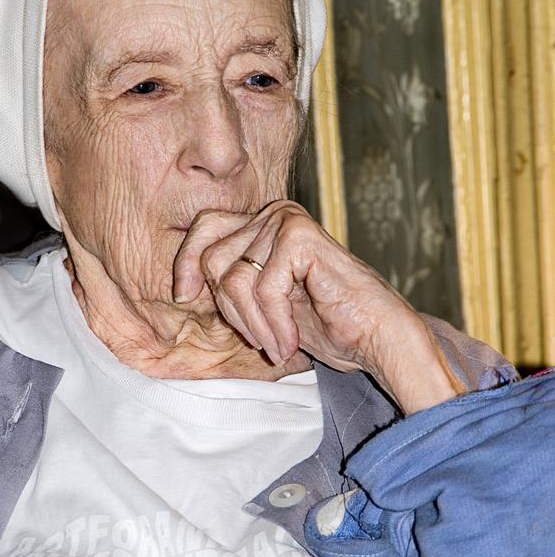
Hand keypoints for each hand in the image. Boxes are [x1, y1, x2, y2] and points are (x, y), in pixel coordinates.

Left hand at [173, 200, 464, 413]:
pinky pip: (261, 288)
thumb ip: (230, 282)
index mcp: (261, 222)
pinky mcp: (300, 237)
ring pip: (233, 279)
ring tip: (278, 344)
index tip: (184, 298)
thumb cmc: (324, 323)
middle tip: (259, 338)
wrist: (376, 336)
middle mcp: (273, 213)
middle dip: (230, 311)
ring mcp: (287, 220)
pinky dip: (273, 324)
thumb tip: (181, 286)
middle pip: (212, 258)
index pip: (203, 229)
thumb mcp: (262, 302)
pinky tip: (291, 340)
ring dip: (254, 324)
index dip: (187, 264)